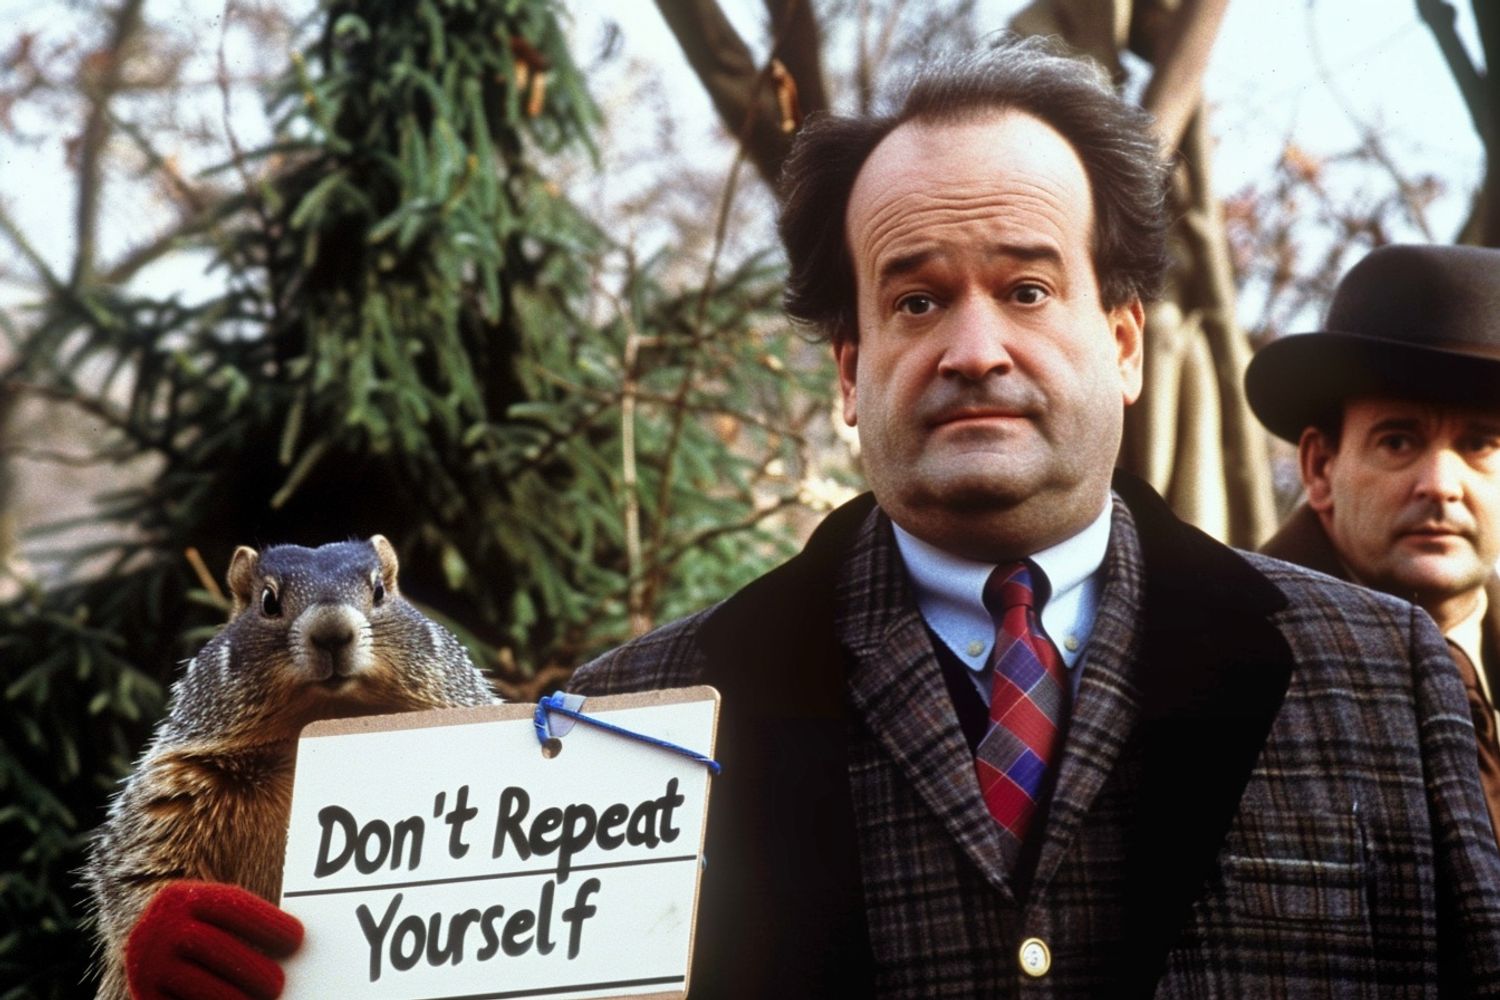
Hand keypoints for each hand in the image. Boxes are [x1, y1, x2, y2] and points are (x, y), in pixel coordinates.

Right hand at [125, 880, 303, 999]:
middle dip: (252, 967)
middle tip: (278, 984)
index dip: (267, 923)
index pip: (231, 906)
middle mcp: (160, 927)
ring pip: (198, 984)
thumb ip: (243, 926)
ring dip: (233, 996)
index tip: (297, 938)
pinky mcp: (144, 996)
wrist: (147, 951)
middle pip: (215, 946)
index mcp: (182, 898)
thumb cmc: (199, 934)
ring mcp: (147, 964)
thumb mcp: (210, 919)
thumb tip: (293, 944)